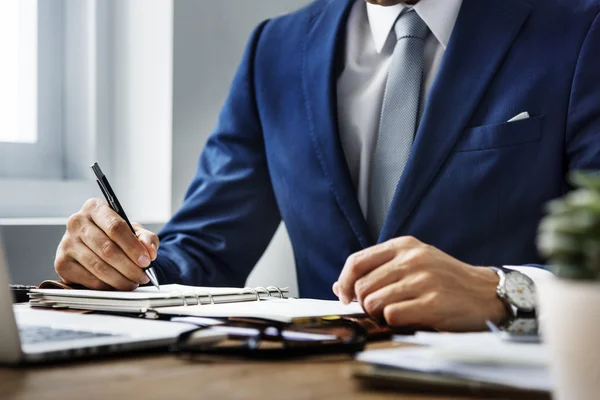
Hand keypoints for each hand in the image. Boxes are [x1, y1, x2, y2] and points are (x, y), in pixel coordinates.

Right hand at [54, 199, 159, 290]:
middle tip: (143, 276)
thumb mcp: (135, 232)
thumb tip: (149, 251)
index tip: (146, 260)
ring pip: (98, 266)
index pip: (116, 227)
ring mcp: (66, 243)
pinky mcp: (61, 263)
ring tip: (134, 282)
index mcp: (95, 208)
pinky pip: (88, 279)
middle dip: (129, 267)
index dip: (133, 247)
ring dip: (120, 279)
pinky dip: (107, 286)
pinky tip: (117, 285)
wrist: (98, 247)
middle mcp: (76, 222)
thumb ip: (146, 239)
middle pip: (107, 249)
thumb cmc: (117, 237)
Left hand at [333, 236, 506, 330]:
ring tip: (397, 312)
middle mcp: (412, 258)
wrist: (487, 292)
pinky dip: (394, 321)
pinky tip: (410, 317)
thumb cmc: (445, 280)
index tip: (347, 296)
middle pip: (362, 286)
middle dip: (364, 303)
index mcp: (404, 245)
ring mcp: (423, 280)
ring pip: (373, 302)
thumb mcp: (413, 264)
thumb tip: (340, 287)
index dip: (345, 282)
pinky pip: (391, 316)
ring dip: (379, 314)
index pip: (356, 261)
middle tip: (379, 309)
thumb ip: (377, 271)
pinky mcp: (432, 303)